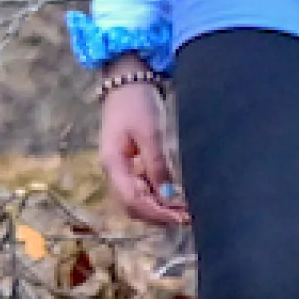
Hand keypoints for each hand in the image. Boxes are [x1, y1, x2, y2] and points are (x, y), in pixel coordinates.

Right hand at [98, 72, 188, 228]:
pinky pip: (139, 188)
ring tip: (183, 210)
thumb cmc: (137, 103)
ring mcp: (118, 168)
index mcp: (113, 163)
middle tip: (186, 217)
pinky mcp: (127, 164)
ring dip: (158, 208)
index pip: (133, 200)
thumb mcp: (151, 133)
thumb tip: (169, 196)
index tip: (181, 218)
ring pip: (136, 200)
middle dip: (157, 215)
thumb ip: (158, 166)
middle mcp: (112, 170)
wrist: (126, 81)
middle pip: (132, 206)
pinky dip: (156, 197)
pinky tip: (173, 196)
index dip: (157, 213)